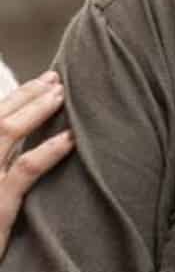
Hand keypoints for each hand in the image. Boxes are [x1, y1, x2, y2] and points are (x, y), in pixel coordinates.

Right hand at [1, 71, 74, 259]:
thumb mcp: (0, 193)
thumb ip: (6, 167)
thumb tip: (27, 148)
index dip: (14, 99)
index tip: (41, 83)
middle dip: (25, 96)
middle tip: (56, 78)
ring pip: (6, 134)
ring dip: (35, 110)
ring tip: (62, 94)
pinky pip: (23, 171)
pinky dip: (48, 151)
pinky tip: (71, 139)